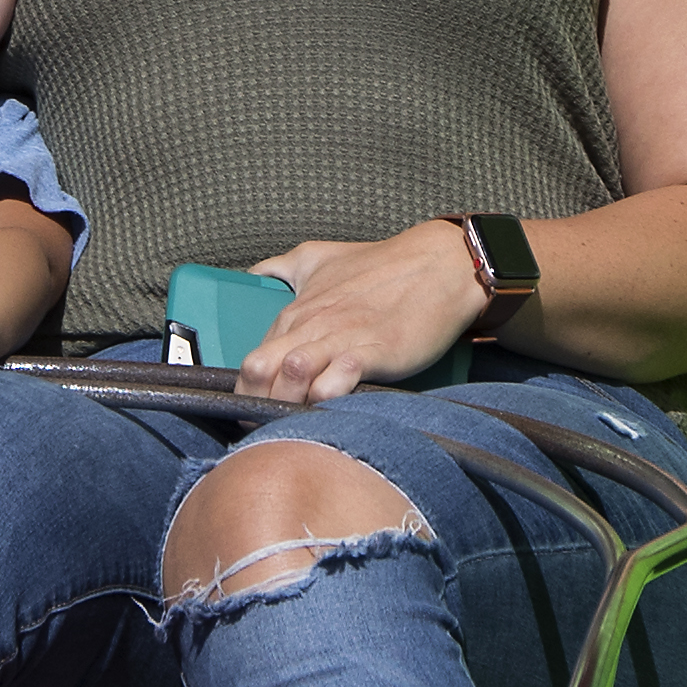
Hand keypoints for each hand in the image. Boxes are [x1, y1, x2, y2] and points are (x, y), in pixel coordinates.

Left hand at [237, 226, 491, 406]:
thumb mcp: (317, 258)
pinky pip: (340, 377)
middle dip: (256, 404)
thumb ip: (281, 267)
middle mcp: (310, 325)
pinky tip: (330, 408)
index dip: (247, 396)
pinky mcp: (375, 349)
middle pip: (258, 370)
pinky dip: (328, 397)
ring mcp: (342, 337)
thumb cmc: (381, 265)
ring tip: (298, 423)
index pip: (250, 362)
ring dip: (289, 403)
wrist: (439, 265)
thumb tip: (253, 273)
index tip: (254, 417)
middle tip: (269, 428)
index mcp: (294, 312)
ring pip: (292, 374)